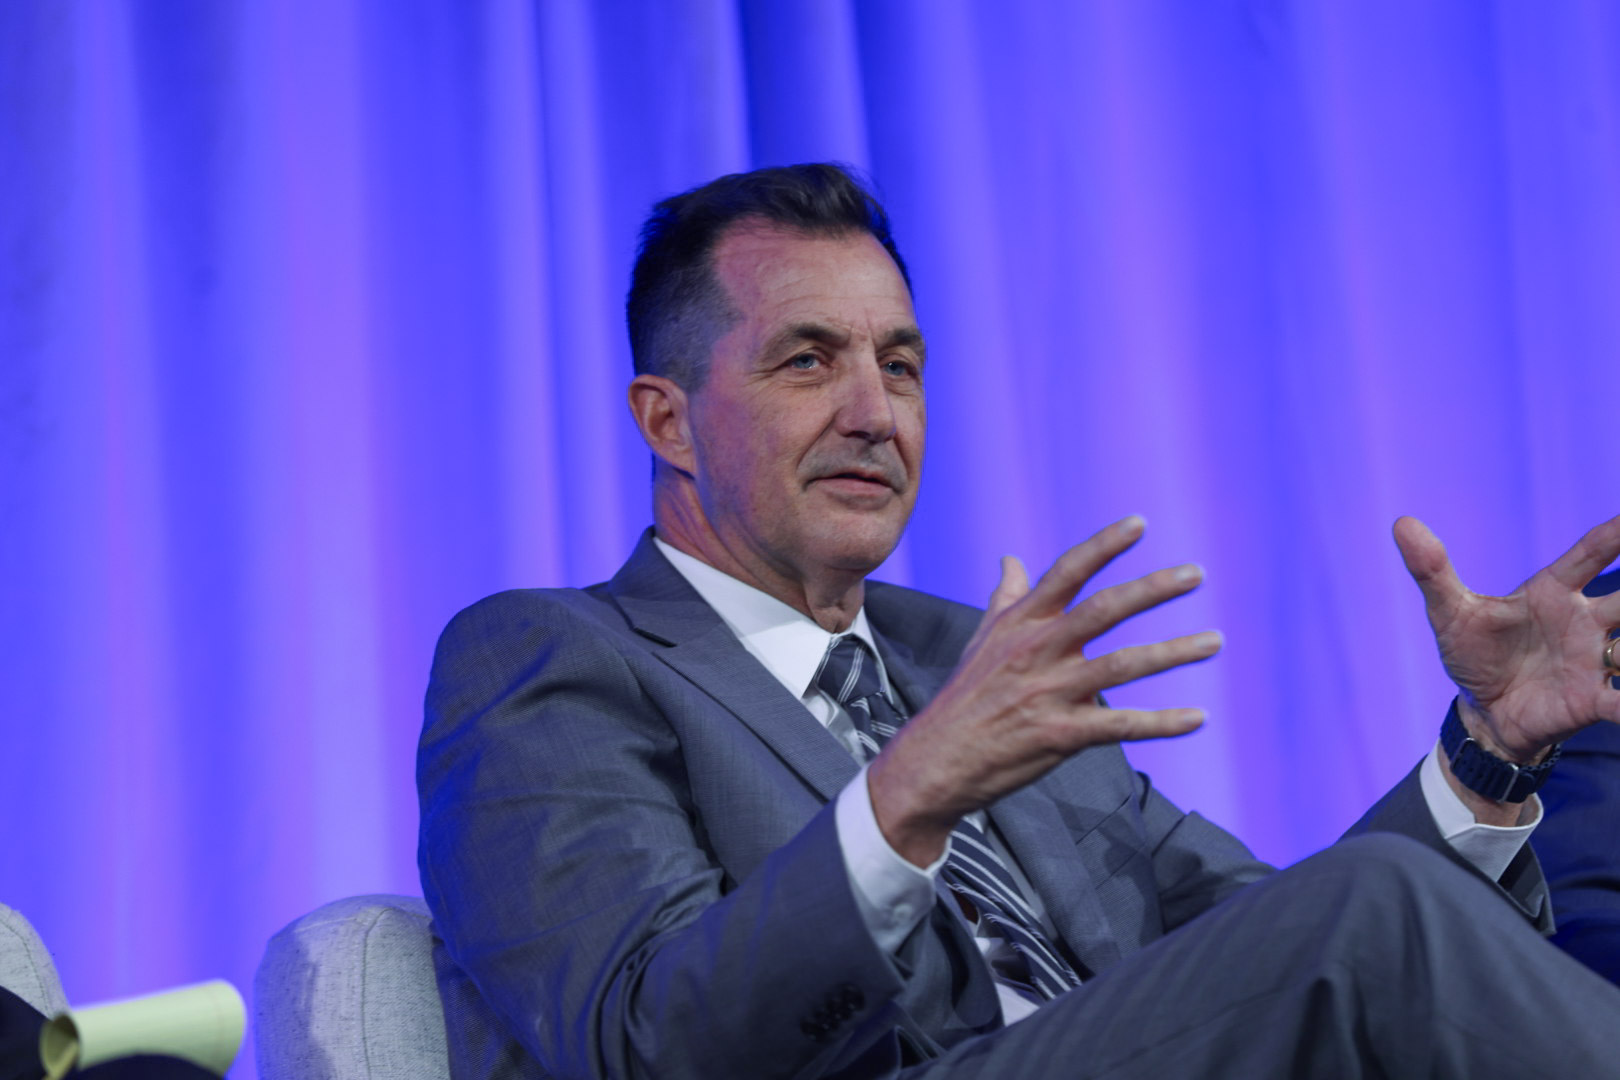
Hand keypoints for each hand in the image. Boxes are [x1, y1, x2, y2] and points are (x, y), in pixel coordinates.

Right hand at [866, 516, 1222, 864]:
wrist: (936, 761)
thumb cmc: (965, 698)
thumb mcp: (981, 640)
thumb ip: (1006, 599)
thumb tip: (1012, 560)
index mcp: (1021, 624)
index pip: (1067, 573)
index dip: (1103, 546)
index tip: (1140, 523)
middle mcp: (1036, 651)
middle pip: (1103, 610)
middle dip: (1153, 589)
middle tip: (1196, 575)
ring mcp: (1048, 693)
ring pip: (1122, 666)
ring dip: (1173, 653)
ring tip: (1214, 642)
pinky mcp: (1059, 735)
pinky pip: (1121, 725)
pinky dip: (1162, 723)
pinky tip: (1197, 717)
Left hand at [1394, 514, 1619, 767]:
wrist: (1483, 713)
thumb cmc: (1474, 654)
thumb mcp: (1449, 613)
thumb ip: (1432, 571)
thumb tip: (1401, 524)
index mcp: (1553, 591)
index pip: (1592, 552)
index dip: (1617, 532)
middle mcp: (1585, 620)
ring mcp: (1595, 659)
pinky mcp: (1593, 699)